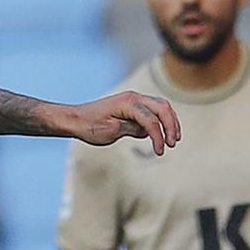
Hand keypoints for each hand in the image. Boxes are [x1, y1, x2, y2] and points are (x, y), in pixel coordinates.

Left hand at [62, 91, 180, 154]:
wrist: (75, 119)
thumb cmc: (89, 126)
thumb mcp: (111, 131)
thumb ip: (132, 129)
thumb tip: (148, 131)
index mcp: (128, 103)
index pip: (151, 120)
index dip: (158, 137)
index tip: (160, 151)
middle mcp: (134, 97)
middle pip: (163, 108)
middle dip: (171, 126)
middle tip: (173, 143)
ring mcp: (134, 99)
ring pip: (161, 107)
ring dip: (169, 122)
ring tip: (173, 139)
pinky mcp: (132, 105)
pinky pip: (153, 110)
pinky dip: (161, 120)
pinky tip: (163, 134)